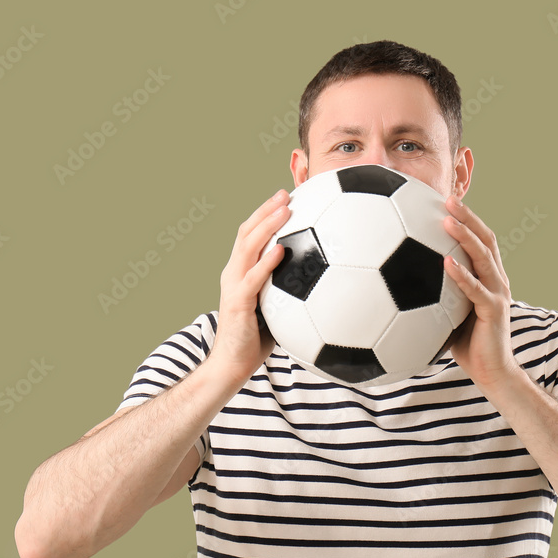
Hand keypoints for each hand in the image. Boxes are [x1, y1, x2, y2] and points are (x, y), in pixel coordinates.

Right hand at [209, 189, 289, 385]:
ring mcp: (233, 287)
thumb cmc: (256, 339)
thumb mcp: (276, 307)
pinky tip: (282, 250)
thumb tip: (325, 280)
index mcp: (241, 272)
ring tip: (284, 211)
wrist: (232, 364)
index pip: (251, 236)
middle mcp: (234, 274)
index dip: (265, 215)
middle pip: (247, 233)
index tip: (285, 198)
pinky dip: (267, 263)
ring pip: (248, 248)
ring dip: (266, 227)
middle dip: (265, 210)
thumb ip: (290, 289)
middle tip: (285, 193)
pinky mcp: (237, 303)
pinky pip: (253, 279)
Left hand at [442, 195, 519, 388]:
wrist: (492, 373)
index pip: (479, 240)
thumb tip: (397, 280)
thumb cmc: (466, 343)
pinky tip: (445, 262)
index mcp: (487, 277)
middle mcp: (496, 280)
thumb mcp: (446, 312)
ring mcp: (498, 294)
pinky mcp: (494, 312)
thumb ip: (433, 293)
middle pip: (485, 240)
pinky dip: (462, 274)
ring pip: (484, 258)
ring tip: (447, 220)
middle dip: (468, 217)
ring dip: (465, 236)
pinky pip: (476, 290)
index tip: (445, 199)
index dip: (466, 219)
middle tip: (448, 198)